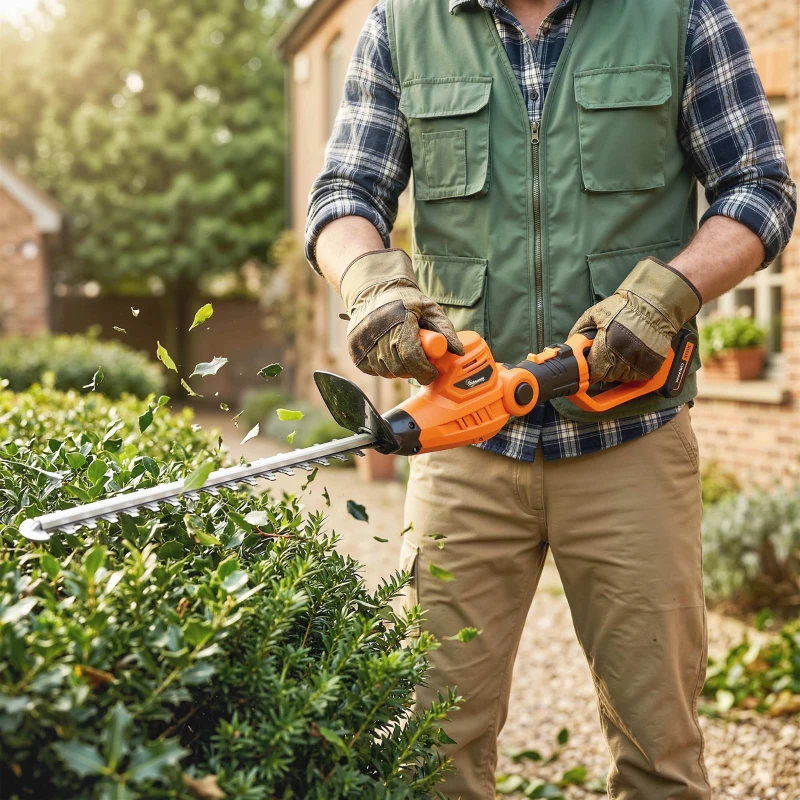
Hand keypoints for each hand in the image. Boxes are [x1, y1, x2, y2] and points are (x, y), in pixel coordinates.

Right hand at [340, 249, 463, 384]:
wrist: (375, 290)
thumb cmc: (405, 300)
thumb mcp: (429, 309)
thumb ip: (445, 329)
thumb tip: (458, 351)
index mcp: (399, 321)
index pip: (411, 356)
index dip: (424, 370)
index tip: (432, 372)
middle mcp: (378, 332)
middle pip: (399, 367)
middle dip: (414, 372)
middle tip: (422, 367)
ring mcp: (363, 342)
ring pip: (386, 371)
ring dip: (399, 371)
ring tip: (406, 358)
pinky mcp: (355, 348)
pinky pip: (373, 370)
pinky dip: (384, 368)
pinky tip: (391, 357)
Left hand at [569, 257, 701, 382]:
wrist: (654, 305)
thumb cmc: (624, 307)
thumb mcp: (595, 313)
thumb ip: (580, 329)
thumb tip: (571, 343)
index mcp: (607, 347)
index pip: (594, 371)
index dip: (590, 370)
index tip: (589, 367)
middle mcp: (623, 358)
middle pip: (608, 376)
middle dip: (604, 369)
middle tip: (605, 356)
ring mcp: (639, 363)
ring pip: (622, 377)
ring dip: (618, 370)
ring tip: (619, 354)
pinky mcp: (652, 365)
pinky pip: (638, 376)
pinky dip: (633, 370)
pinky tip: (631, 357)